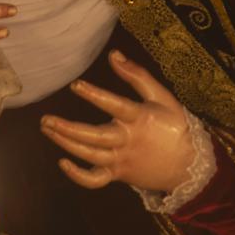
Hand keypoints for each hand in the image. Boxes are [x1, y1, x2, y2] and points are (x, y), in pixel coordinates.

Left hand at [41, 50, 195, 193]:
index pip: (114, 105)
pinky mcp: (118, 175)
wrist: (188, 166)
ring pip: (89, 155)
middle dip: (67, 129)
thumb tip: (114, 54)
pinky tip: (62, 162)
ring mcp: (121, 160)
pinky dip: (77, 175)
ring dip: (66, 143)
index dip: (95, 95)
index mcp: (140, 119)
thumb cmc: (175, 127)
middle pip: (93, 137)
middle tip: (46, 119)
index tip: (76, 85)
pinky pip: (95, 180)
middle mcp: (127, 141)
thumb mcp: (162, 97)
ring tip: (48, 130)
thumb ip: (137, 76)